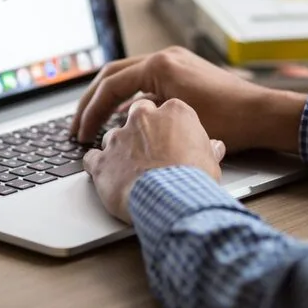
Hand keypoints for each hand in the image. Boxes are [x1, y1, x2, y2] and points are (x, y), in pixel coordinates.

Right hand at [72, 46, 307, 152]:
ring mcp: (175, 62)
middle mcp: (166, 57)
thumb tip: (117, 128)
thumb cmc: (229, 122)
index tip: (81, 134)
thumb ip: (143, 119)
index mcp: (161, 65)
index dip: (91, 112)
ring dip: (109, 100)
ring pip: (128, 77)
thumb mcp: (178, 121)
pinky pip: (146, 83)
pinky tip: (125, 122)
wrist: (263, 115)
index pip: (111, 85)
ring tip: (94, 125)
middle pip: (112, 75)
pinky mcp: (183, 72)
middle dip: (91, 102)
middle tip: (77, 127)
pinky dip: (130, 100)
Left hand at [83, 98, 225, 222]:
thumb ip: (208, 149)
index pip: (165, 109)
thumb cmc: (194, 179)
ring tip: (130, 170)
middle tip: (149, 149)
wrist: (171, 199)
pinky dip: (98, 166)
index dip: (167, 126)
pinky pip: (92, 158)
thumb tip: (215, 148)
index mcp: (173, 112)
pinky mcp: (101, 160)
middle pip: (136, 116)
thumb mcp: (211, 161)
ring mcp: (119, 137)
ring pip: (113, 137)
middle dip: (140, 130)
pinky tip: (107, 177)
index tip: (169, 138)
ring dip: (120, 150)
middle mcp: (143, 118)